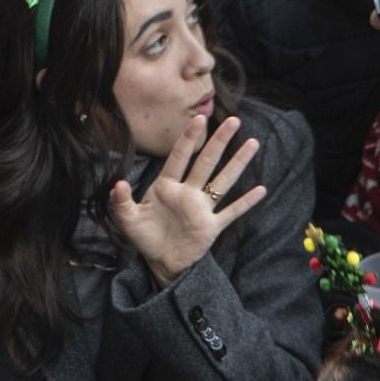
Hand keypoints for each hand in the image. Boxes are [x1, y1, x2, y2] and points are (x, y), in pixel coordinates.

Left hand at [108, 115, 266, 287]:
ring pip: (223, 181)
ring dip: (238, 163)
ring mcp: (202, 208)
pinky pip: (231, 212)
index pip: (179, 158)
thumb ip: (122, 202)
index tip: (199, 119)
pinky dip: (245, 202)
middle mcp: (187, 193)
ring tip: (252, 143)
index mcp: (166, 187)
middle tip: (234, 120)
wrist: (160, 261)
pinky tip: (261, 190)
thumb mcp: (128, 220)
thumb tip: (118, 184)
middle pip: (206, 162)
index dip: (188, 139)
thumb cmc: (144, 237)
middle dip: (219, 142)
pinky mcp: (211, 226)